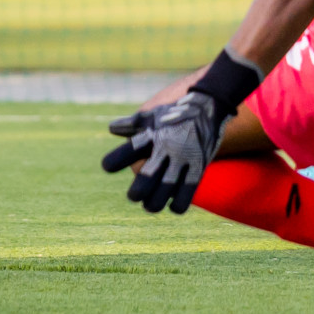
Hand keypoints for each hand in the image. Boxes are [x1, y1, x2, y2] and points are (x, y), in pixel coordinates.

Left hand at [101, 91, 229, 213]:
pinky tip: (173, 206)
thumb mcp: (151, 116)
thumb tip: (112, 129)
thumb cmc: (172, 115)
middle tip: (133, 196)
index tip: (107, 167)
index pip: (131, 149)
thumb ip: (131, 125)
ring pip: (166, 189)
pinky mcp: (199, 166)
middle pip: (148, 176)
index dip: (116, 160)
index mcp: (151, 134)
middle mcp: (167, 146)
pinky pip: (187, 192)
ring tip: (150, 206)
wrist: (207, 107)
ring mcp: (184, 157)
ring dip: (155, 203)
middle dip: (138, 191)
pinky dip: (178, 204)